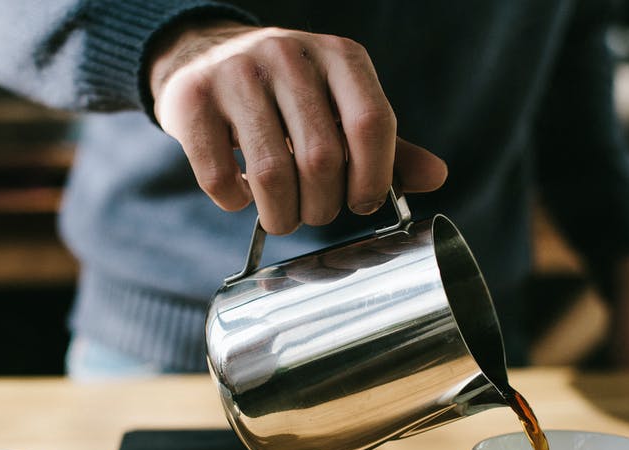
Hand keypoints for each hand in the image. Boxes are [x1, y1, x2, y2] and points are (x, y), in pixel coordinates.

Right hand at [149, 22, 447, 233]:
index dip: (374, 177)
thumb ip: (382, 142)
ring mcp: (235, 73)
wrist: (204, 55)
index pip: (371, 123)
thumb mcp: (339, 104)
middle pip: (321, 159)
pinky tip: (240, 194)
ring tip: (281, 215)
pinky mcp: (191, 99)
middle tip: (315, 213)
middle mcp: (288, 54)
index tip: (363, 203)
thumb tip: (437, 176)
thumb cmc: (286, 95)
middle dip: (323, 207)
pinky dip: (234, 202)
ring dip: (281, 214)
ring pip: (270, 174)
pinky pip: (220, 175)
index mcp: (339, 56)